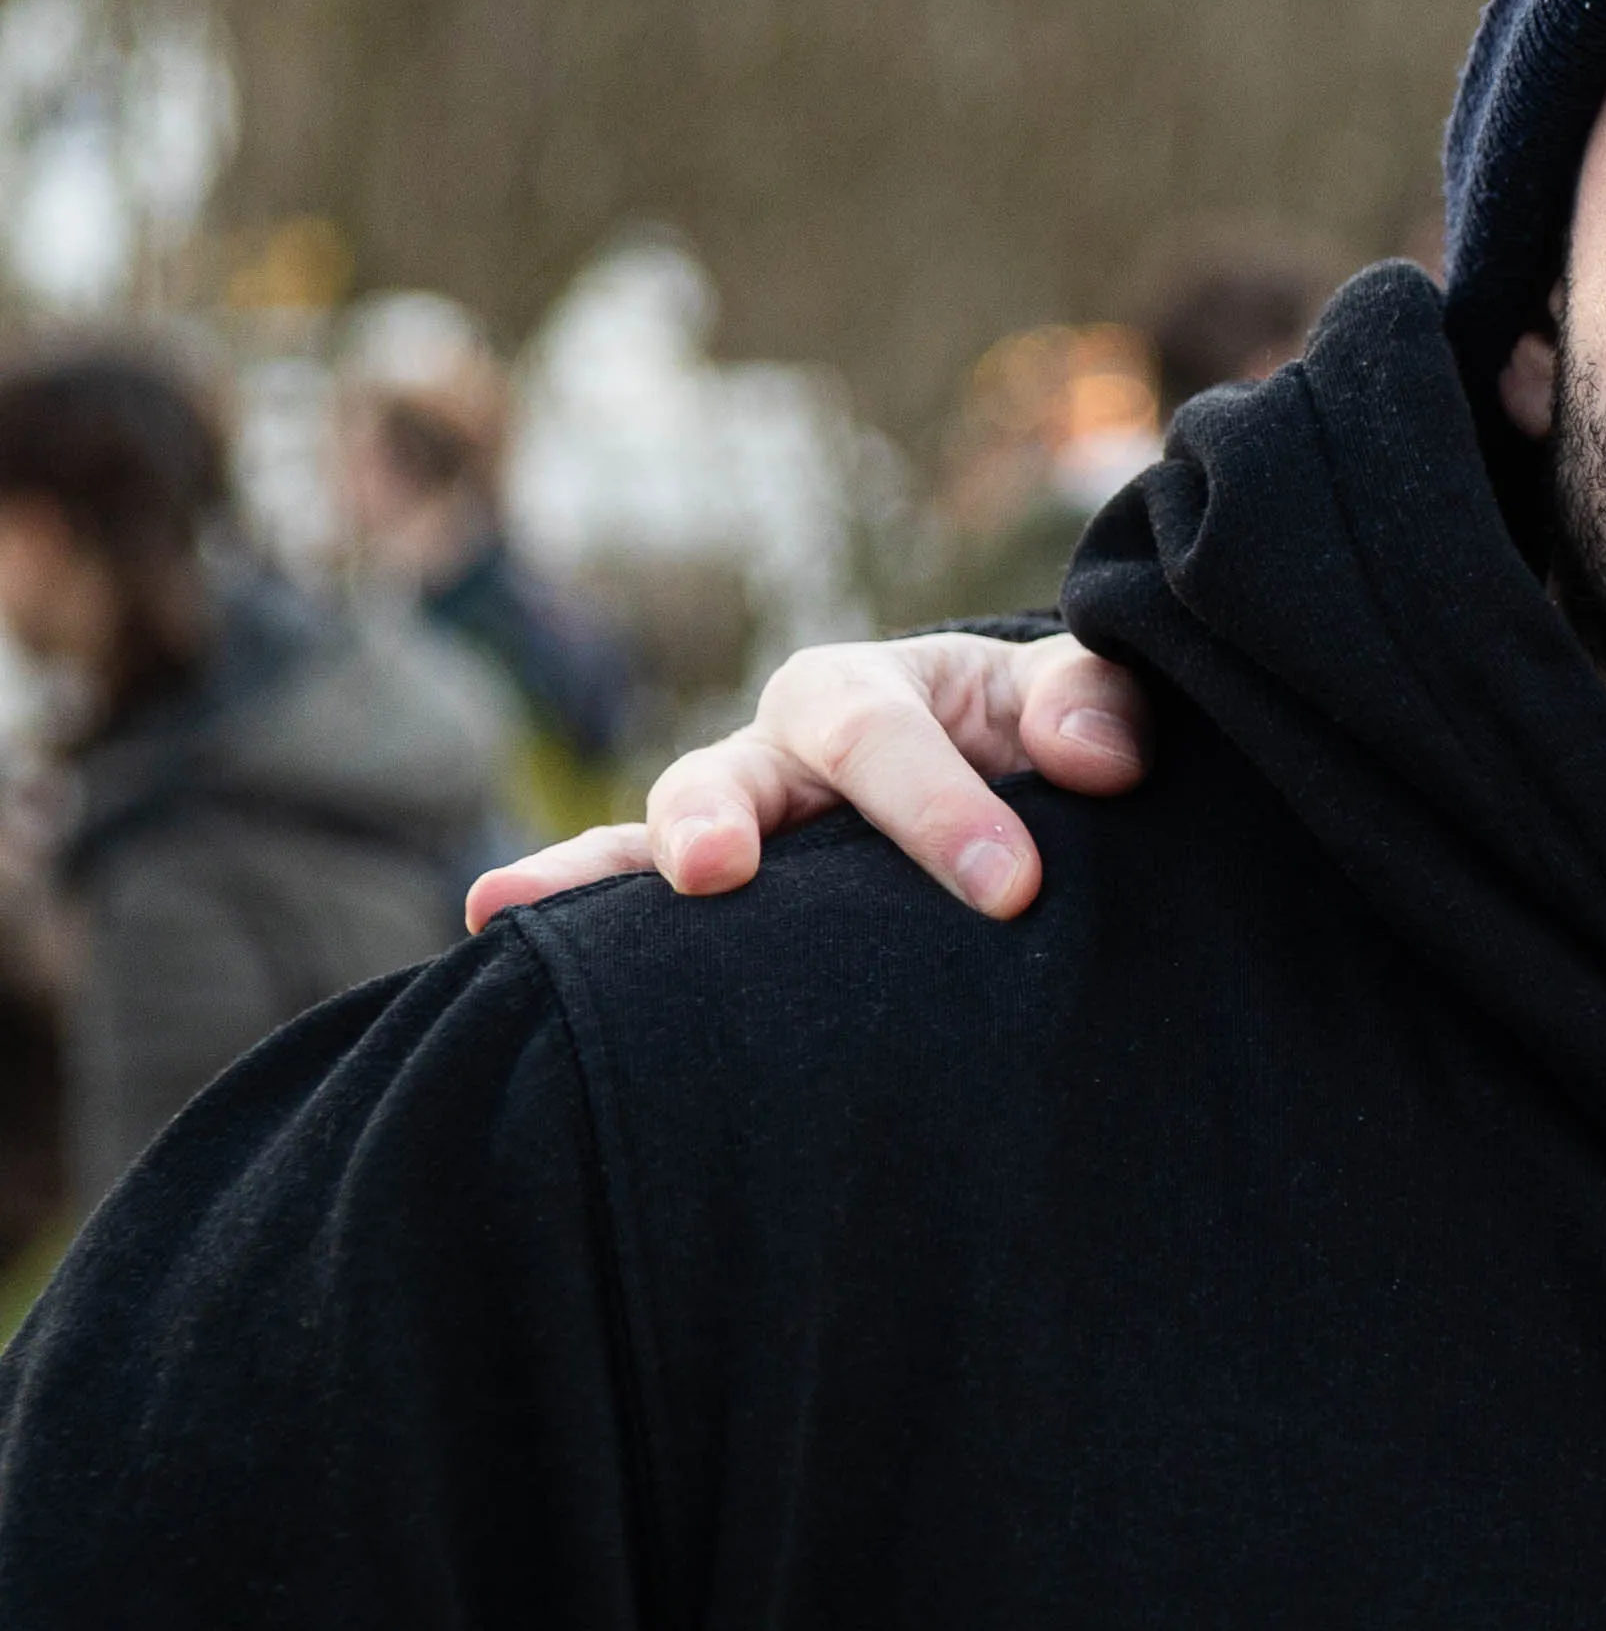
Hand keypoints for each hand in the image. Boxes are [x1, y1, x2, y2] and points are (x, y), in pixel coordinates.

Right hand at [463, 630, 1149, 933]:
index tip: (1012, 887)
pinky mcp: (719, 901)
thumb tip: (1098, 755)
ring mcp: (733, 830)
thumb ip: (1094, 702)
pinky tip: (483, 935)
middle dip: (718, 819)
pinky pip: (623, 910)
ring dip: (596, 875)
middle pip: (730, 776)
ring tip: (519, 908)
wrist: (1011, 786)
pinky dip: (563, 913)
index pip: (883, 736)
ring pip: (650, 841)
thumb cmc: (1038, 738)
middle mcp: (775, 756)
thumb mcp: (1077, 704)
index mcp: (864, 695)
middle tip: (714, 870)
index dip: (938, 807)